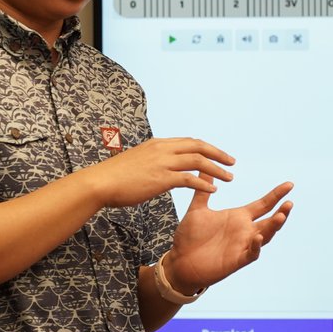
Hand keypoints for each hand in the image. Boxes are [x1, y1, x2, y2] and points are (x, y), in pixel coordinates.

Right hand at [82, 137, 236, 208]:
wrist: (100, 182)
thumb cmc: (113, 176)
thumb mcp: (135, 162)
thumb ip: (150, 162)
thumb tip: (156, 169)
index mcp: (157, 144)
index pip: (188, 141)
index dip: (206, 148)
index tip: (217, 154)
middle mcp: (163, 149)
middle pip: (199, 146)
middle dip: (218, 154)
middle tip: (232, 162)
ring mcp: (163, 163)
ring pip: (199, 161)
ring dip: (218, 169)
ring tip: (230, 178)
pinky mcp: (162, 178)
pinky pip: (190, 179)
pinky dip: (204, 184)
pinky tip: (214, 190)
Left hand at [163, 178, 293, 293]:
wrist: (180, 260)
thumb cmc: (190, 237)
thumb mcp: (197, 209)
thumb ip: (203, 189)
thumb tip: (205, 167)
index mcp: (239, 217)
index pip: (263, 204)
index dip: (276, 195)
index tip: (289, 184)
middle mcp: (245, 231)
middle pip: (270, 220)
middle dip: (281, 211)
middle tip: (290, 201)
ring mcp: (243, 246)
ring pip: (266, 236)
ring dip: (273, 227)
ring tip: (281, 216)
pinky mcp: (237, 260)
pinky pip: (251, 253)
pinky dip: (256, 246)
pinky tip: (258, 237)